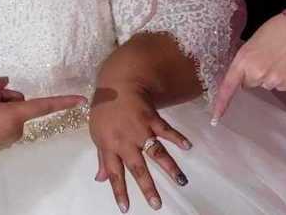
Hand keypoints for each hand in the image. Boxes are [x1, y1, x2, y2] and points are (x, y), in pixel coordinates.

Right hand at [0, 76, 85, 166]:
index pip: (44, 106)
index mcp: (15, 115)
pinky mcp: (3, 144)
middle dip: (4, 98)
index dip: (63, 101)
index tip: (81, 100)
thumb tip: (5, 82)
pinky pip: (4, 124)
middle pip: (18, 104)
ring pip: (10, 113)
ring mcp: (10, 139)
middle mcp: (17, 129)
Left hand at [89, 81, 191, 212]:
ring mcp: (140, 129)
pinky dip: (177, 138)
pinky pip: (166, 130)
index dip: (119, 191)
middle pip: (138, 168)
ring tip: (181, 181)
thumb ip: (102, 158)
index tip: (126, 209)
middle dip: (148, 187)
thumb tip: (100, 180)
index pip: (114, 174)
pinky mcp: (152, 118)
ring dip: (170, 167)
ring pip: (156, 152)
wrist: (116, 83)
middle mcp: (125, 141)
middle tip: (157, 205)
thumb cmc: (104, 110)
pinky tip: (188, 146)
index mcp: (110, 146)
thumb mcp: (97, 134)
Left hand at [211, 13, 285, 123]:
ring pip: (266, 85)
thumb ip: (245, 62)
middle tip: (265, 58)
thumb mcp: (252, 43)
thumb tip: (243, 76)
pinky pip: (281, 86)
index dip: (221, 102)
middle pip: (250, 83)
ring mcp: (274, 80)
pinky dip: (284, 78)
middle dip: (254, 75)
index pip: (228, 86)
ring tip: (280, 58)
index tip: (215, 118)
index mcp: (243, 61)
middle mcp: (256, 74)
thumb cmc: (275, 30)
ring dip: (270, 76)